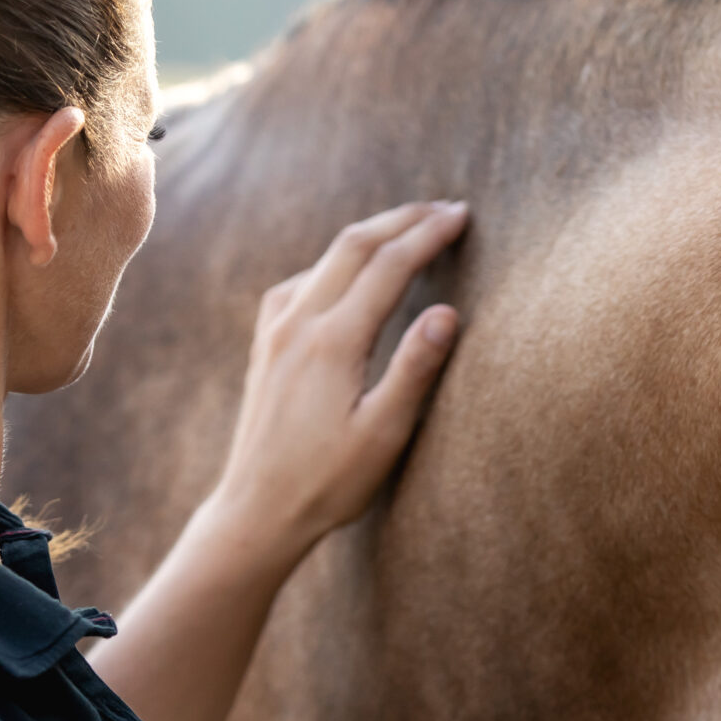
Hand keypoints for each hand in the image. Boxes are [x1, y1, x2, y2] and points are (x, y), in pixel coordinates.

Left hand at [211, 200, 469, 559]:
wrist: (257, 510)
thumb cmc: (327, 483)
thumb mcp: (383, 435)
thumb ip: (415, 369)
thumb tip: (448, 312)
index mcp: (333, 342)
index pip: (389, 266)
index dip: (429, 235)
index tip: (463, 217)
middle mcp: (298, 323)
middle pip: (353, 245)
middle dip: (402, 220)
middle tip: (445, 209)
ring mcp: (275, 330)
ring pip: (326, 258)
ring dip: (371, 236)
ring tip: (409, 230)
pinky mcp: (265, 344)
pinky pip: (302, 282)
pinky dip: (337, 262)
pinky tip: (350, 274)